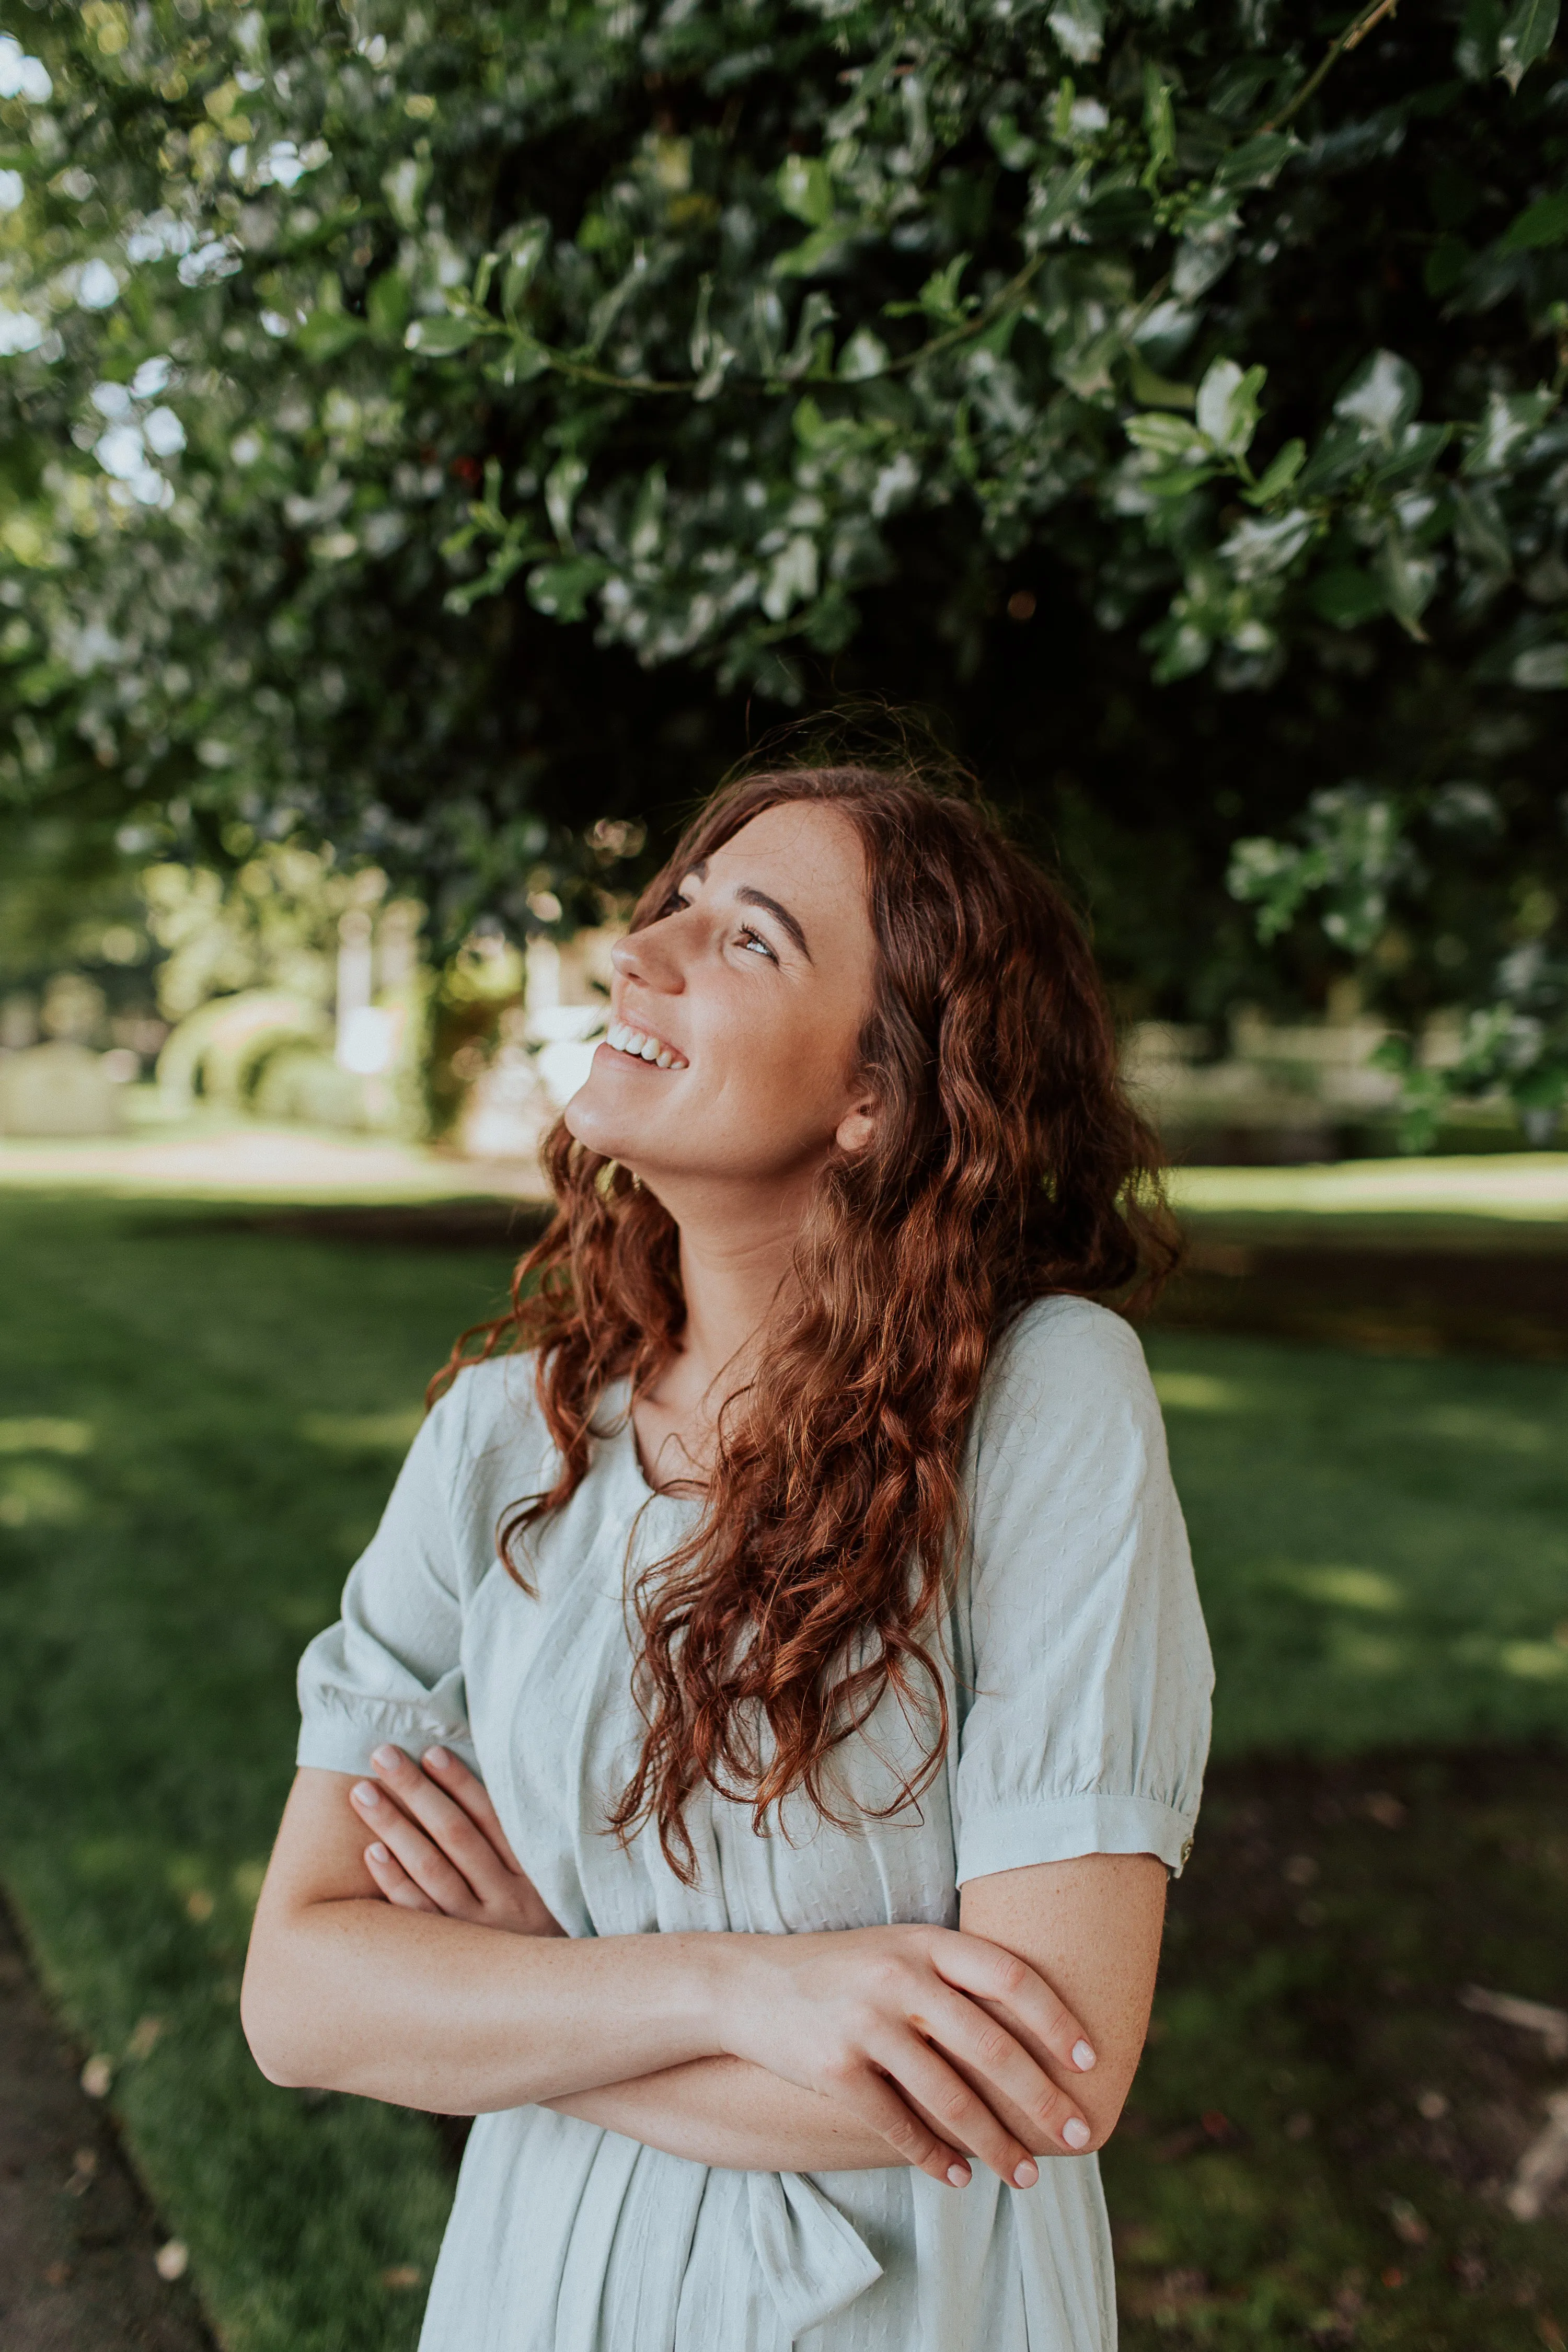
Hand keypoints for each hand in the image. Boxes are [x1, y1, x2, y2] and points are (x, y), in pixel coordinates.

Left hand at [350, 1744, 565, 1937]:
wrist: (547, 2005)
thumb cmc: (537, 1929)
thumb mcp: (545, 1887)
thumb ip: (515, 1844)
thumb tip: (471, 1790)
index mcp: (533, 1875)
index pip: (492, 1817)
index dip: (460, 1782)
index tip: (429, 1750)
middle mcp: (507, 1900)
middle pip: (456, 1835)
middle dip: (417, 1790)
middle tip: (382, 1754)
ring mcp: (476, 1931)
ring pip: (431, 1869)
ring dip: (395, 1826)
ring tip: (362, 1792)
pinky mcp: (449, 1958)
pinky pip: (417, 1915)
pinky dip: (394, 1882)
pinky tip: (370, 1852)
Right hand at [718, 1924, 1098, 2190]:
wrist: (749, 1985)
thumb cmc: (842, 1971)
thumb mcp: (898, 1952)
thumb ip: (955, 1979)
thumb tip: (1034, 2033)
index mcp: (925, 1944)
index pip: (1010, 1977)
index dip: (1056, 2020)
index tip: (1090, 2061)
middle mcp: (900, 1978)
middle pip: (991, 2047)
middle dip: (1042, 2099)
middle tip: (1077, 2136)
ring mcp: (866, 2024)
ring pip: (951, 2098)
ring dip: (996, 2145)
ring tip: (1026, 2177)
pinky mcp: (836, 2070)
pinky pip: (900, 2126)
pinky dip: (935, 2158)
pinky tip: (959, 2178)